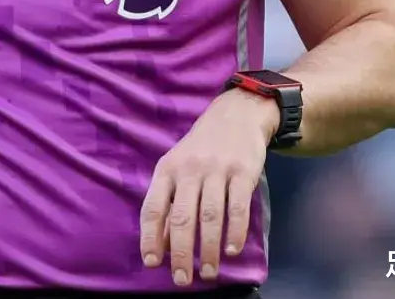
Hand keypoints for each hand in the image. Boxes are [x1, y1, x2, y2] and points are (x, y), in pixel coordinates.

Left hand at [139, 89, 279, 286]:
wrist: (235, 115)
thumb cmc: (200, 148)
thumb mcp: (177, 166)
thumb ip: (169, 200)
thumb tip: (161, 243)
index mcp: (167, 169)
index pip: (153, 206)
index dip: (151, 236)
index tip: (151, 262)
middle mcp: (189, 169)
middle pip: (182, 216)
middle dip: (180, 252)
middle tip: (182, 279)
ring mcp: (217, 169)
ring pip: (210, 216)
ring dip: (208, 249)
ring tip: (208, 272)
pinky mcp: (243, 171)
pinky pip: (238, 207)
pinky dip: (235, 232)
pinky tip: (231, 250)